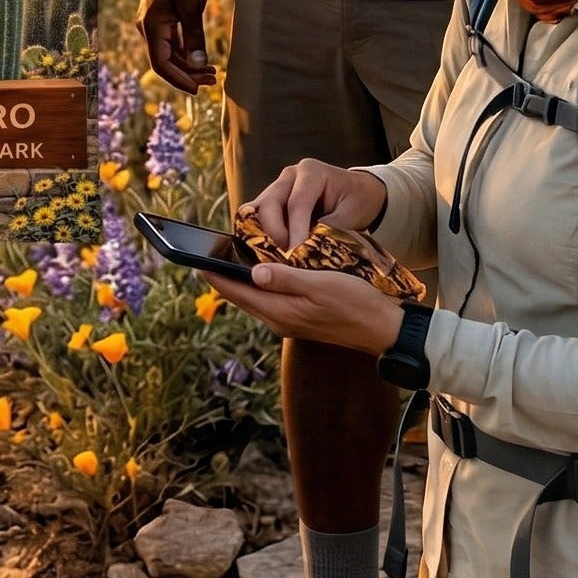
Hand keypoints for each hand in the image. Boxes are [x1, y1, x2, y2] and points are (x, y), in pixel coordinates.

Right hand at [139, 0, 213, 91]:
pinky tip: (202, 60)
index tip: (198, 89)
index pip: (161, 63)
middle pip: (165, 61)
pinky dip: (186, 54)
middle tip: (213, 80)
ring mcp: (152, 25)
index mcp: (151, 25)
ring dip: (188, 66)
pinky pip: (170, 44)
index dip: (179, 79)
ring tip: (213, 73)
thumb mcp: (191, 7)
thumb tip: (199, 65)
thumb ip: (194, 37)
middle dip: (188, 74)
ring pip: (168, 54)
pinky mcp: (159, 21)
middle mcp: (147, 28)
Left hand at [202, 260, 405, 354]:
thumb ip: (286, 278)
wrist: (383, 329)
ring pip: (253, 298)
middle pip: (239, 296)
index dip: (213, 273)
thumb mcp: (321, 284)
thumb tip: (253, 272)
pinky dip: (258, 283)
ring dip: (240, 278)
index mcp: (279, 312)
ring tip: (227, 254)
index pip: (234, 292)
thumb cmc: (355, 303)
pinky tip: (259, 268)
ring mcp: (288, 321)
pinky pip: (268, 299)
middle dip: (222, 274)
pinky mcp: (298, 318)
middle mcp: (278, 320)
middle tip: (208, 248)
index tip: (194, 255)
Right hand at [247, 158, 388, 251]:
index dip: (295, 230)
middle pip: (270, 203)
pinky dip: (263, 233)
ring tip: (279, 257)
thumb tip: (311, 249)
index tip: (296, 254)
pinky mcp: (273, 199)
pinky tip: (272, 251)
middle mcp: (290, 176)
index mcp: (311, 172)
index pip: (297, 203)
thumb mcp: (352, 214)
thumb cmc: (357, 201)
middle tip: (287, 258)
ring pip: (259, 209)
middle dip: (275, 233)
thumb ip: (331, 228)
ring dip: (266, 234)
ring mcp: (278, 186)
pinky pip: (259, 216)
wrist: (359, 192)